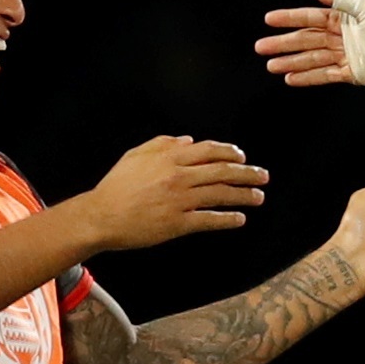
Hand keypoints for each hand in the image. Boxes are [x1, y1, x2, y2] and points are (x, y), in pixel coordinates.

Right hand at [81, 136, 265, 250]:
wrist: (101, 216)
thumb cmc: (116, 187)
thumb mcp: (135, 156)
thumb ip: (162, 144)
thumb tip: (187, 140)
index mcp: (168, 158)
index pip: (209, 151)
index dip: (231, 153)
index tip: (243, 158)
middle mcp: (178, 177)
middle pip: (222, 172)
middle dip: (247, 174)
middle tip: (263, 176)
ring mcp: (179, 200)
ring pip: (221, 195)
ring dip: (244, 195)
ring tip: (258, 197)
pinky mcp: (178, 223)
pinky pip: (210, 220)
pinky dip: (228, 219)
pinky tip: (239, 219)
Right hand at [258, 0, 364, 86]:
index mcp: (343, 17)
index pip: (310, 17)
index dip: (289, 18)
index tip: (268, 20)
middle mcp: (342, 36)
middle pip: (307, 40)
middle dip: (284, 44)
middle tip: (260, 47)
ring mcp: (347, 55)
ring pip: (313, 59)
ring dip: (292, 62)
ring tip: (271, 66)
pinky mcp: (354, 73)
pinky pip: (326, 75)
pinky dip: (309, 77)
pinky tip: (291, 78)